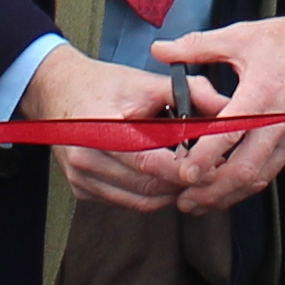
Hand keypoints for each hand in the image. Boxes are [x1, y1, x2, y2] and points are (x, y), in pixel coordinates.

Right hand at [15, 50, 209, 210]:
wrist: (57, 91)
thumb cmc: (102, 85)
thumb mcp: (145, 82)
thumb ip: (189, 92)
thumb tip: (226, 107)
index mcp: (100, 127)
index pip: (151, 162)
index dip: (185, 169)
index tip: (212, 166)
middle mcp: (86, 157)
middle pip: (149, 186)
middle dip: (184, 183)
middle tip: (211, 172)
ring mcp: (81, 178)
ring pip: (142, 201)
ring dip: (171, 192)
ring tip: (191, 174)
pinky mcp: (81, 190)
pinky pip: (127, 202)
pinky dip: (151, 194)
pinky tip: (164, 177)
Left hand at [151, 12, 284, 212]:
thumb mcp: (241, 36)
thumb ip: (197, 46)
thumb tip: (159, 50)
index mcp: (260, 94)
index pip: (228, 135)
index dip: (204, 159)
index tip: (183, 174)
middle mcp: (278, 122)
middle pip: (244, 170)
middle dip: (212, 192)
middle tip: (185, 201)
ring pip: (260, 178)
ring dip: (229, 195)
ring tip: (201, 202)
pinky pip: (273, 169)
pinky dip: (249, 183)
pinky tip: (230, 186)